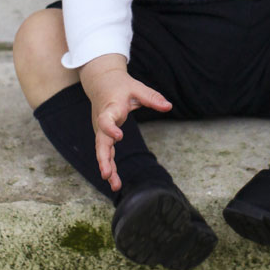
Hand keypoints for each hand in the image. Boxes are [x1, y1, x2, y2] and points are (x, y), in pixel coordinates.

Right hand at [79, 54, 171, 191]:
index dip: (110, 128)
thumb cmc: (121, 86)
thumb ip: (152, 97)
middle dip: (103, 158)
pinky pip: (106, 152)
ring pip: (102, 151)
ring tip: (115, 185)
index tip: (119, 136)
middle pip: (100, 142)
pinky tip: (115, 182)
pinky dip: (110, 166)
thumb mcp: (137, 88)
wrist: (101, 83)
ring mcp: (101, 131)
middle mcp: (102, 122)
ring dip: (108, 168)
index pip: (106, 120)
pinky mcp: (104, 136)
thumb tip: (169, 106)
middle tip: (106, 174)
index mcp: (110, 108)